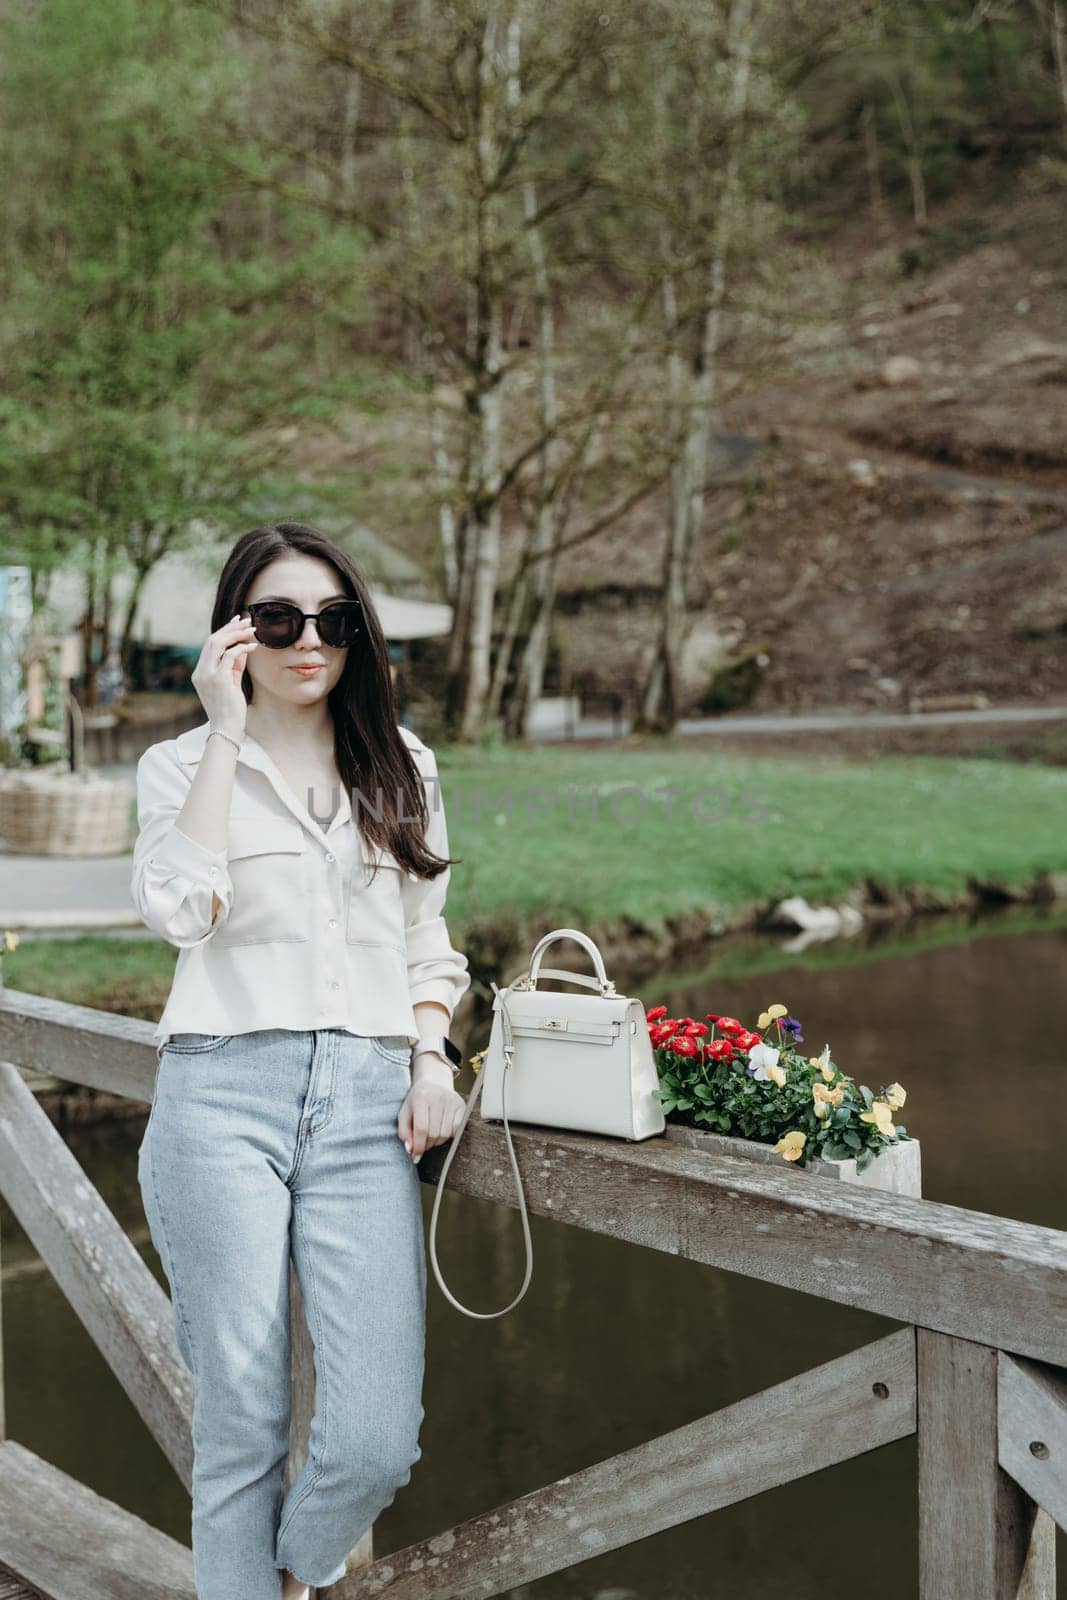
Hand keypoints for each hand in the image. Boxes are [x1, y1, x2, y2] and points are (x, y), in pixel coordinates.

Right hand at [191, 613, 258, 737]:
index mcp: (200, 673)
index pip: (210, 645)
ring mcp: (207, 675)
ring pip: (218, 644)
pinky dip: (242, 648)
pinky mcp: (219, 680)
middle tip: (247, 622)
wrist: (226, 729)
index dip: (224, 631)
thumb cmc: (230, 709)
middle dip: (230, 628)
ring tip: (251, 630)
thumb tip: (244, 647)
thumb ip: (235, 665)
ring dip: (236, 634)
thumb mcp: (231, 682)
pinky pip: (230, 656)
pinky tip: (253, 646)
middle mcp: (201, 672)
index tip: (236, 622)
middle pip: (212, 640)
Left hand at [398, 1073, 464, 1161]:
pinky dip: (448, 1135)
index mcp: (421, 1097)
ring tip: (431, 1137)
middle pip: (434, 1133)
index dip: (418, 1145)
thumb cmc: (417, 1100)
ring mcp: (452, 1101)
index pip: (421, 1128)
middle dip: (427, 1145)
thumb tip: (410, 1150)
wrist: (434, 1082)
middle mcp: (438, 1097)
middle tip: (422, 1145)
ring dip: (437, 1141)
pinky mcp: (462, 1105)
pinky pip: (456, 1130)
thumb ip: (404, 1132)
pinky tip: (441, 1130)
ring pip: (446, 1134)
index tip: (415, 1155)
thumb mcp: (404, 1112)